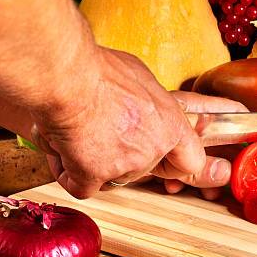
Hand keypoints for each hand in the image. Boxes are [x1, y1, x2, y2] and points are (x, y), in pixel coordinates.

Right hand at [32, 47, 245, 198]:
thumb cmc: (100, 71)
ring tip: (80, 129)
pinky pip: (82, 185)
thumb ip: (150, 100)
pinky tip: (64, 148)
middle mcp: (154, 148)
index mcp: (170, 123)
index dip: (180, 164)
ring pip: (109, 176)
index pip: (192, 160)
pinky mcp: (96, 176)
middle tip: (104, 134)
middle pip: (141, 168)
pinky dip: (68, 170)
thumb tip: (145, 101)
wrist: (70, 79)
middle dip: (123, 156)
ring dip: (92, 160)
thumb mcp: (141, 77)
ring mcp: (126, 165)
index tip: (178, 166)